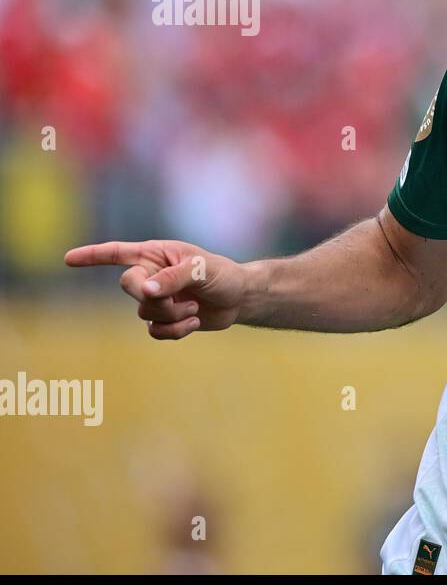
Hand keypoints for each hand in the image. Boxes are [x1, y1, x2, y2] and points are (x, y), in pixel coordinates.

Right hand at [64, 239, 246, 339]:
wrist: (240, 298)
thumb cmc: (223, 275)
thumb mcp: (201, 270)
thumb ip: (172, 278)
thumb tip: (144, 290)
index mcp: (156, 254)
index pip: (117, 253)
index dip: (92, 256)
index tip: (68, 260)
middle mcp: (152, 275)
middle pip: (128, 286)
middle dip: (151, 295)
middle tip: (174, 297)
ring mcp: (157, 299)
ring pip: (144, 312)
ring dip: (172, 314)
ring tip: (194, 307)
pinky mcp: (165, 320)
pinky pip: (155, 331)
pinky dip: (175, 330)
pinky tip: (194, 322)